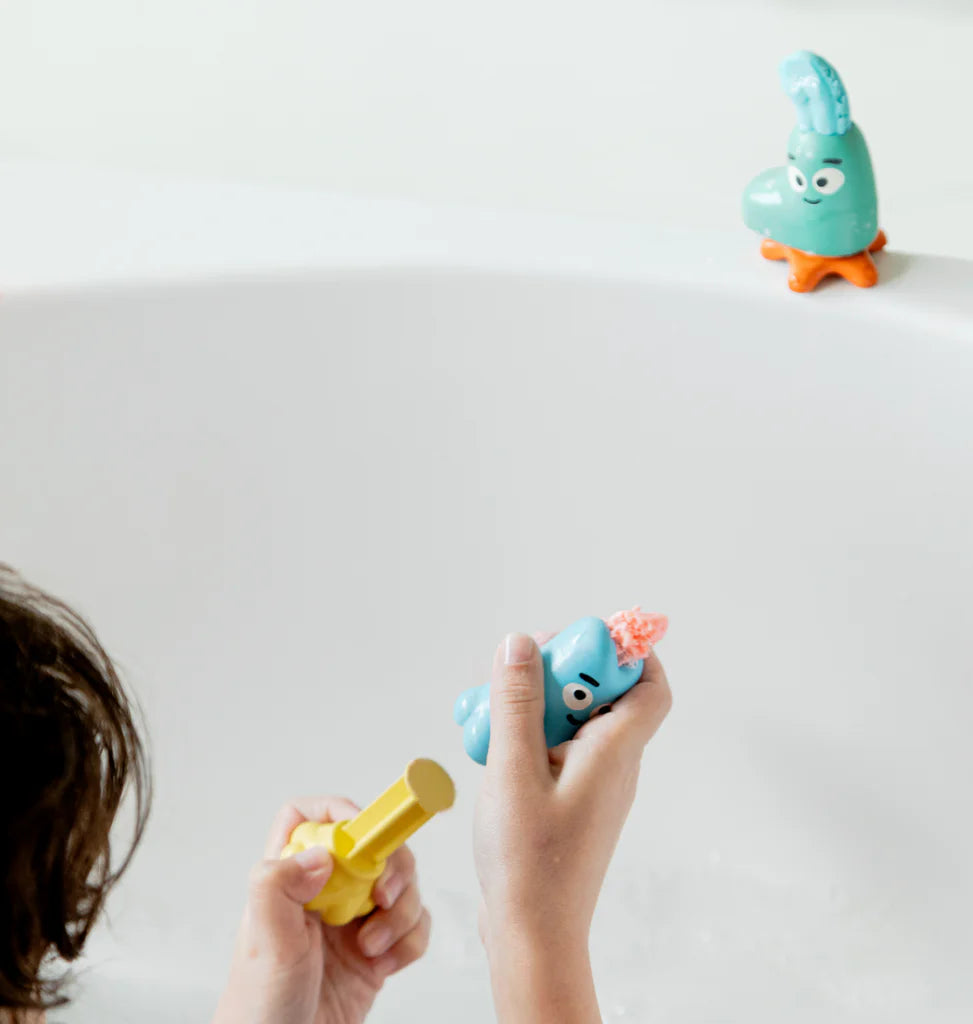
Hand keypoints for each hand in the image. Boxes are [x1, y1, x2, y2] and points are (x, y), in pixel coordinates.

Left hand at [212, 797, 429, 1023]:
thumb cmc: (260, 1005)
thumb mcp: (265, 942)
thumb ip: (279, 886)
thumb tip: (321, 853)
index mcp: (289, 879)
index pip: (308, 817)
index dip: (337, 811)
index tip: (363, 832)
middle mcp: (324, 892)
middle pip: (372, 845)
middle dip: (390, 864)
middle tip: (384, 894)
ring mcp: (353, 920)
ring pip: (400, 884)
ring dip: (401, 911)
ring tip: (374, 946)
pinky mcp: (378, 950)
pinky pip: (414, 925)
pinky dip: (410, 941)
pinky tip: (385, 965)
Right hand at [474, 632, 670, 1022]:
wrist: (532, 937)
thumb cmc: (531, 863)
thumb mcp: (514, 770)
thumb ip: (518, 704)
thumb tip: (522, 643)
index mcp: (615, 751)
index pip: (650, 687)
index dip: (627, 653)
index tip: (583, 638)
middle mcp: (612, 765)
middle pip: (603, 695)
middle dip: (561, 672)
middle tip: (519, 669)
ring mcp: (590, 785)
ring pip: (573, 722)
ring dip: (535, 706)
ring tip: (491, 709)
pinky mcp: (567, 802)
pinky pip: (555, 751)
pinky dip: (526, 737)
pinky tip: (489, 745)